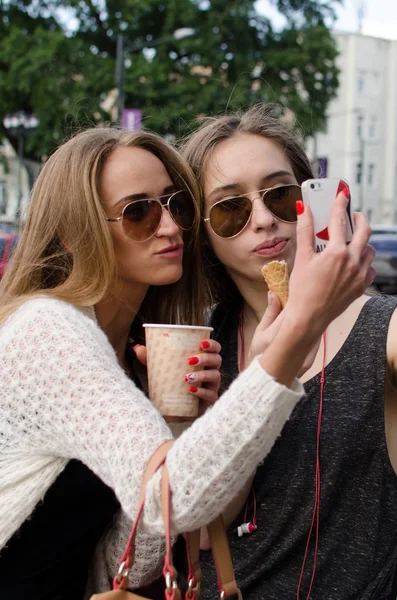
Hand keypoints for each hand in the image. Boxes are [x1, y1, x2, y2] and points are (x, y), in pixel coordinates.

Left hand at [134, 339, 221, 414]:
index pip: (215, 349)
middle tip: (190, 360)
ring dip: (202, 375)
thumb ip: (150, 359)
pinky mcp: (210, 401)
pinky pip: (211, 395)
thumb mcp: (160, 371)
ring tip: (187, 377)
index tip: (201, 344)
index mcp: (203, 361)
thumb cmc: (172, 385)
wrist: (174, 410)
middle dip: (206, 358)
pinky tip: (191, 391)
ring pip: (215, 376)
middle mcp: (211, 371)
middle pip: (217, 360)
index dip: (212, 344)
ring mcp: (212, 386)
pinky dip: (202, 392)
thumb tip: (137, 348)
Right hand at [249, 292, 320, 376]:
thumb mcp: (259, 333)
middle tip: (301, 300)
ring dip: (311, 320)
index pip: (292, 311)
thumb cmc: (257, 356)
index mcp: (276, 337)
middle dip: (306, 308)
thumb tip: (274, 293)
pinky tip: (308, 328)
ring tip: (304, 314)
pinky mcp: (311, 359)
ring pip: (314, 329)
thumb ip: (270, 313)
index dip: (295, 299)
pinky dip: (313, 332)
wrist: (264, 382)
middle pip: (307, 319)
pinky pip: (316, 340)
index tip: (294, 292)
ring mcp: (305, 355)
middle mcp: (293, 347)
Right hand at [285, 192, 374, 336]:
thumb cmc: (302, 290)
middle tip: (352, 215)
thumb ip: (305, 231)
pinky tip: (352, 263)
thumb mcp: (302, 258)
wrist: (309, 317)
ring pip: (369, 250)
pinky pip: (370, 269)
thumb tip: (303, 209)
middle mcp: (352, 262)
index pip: (339, 220)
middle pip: (364, 231)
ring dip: (361, 242)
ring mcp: (360, 275)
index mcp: (336, 253)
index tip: (341, 194)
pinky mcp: (361, 287)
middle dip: (359, 219)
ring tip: (350, 241)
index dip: (339, 204)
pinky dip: (364, 262)